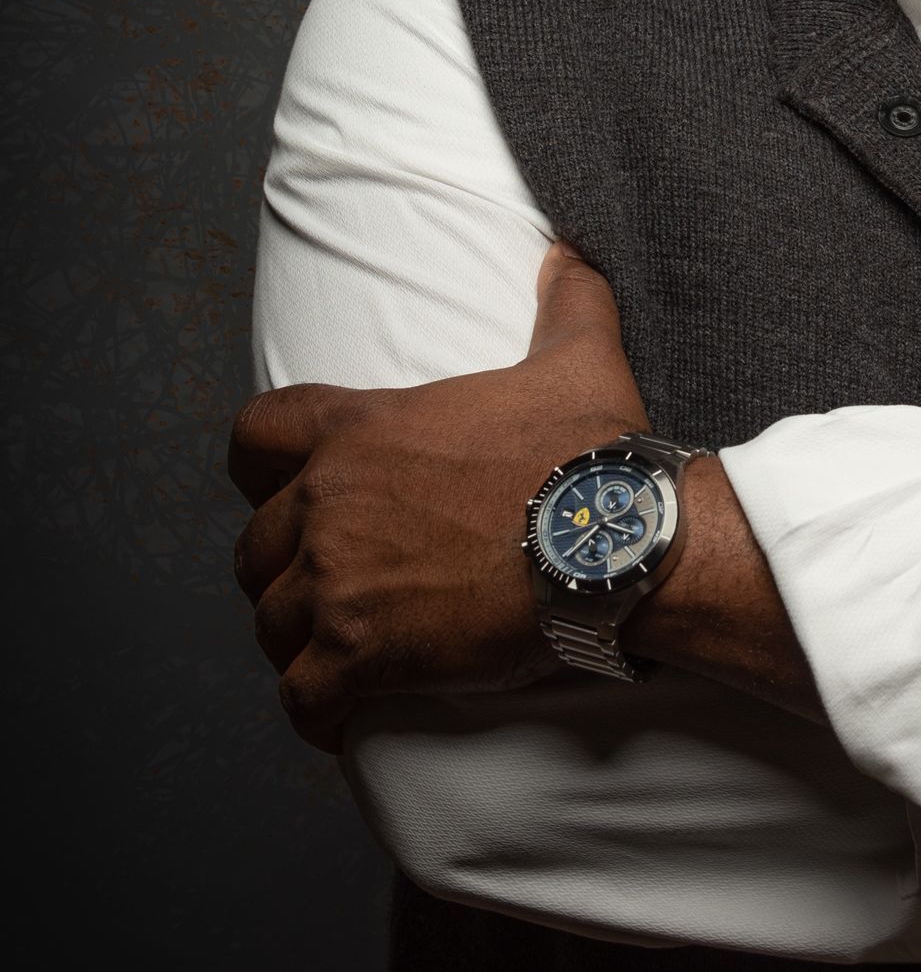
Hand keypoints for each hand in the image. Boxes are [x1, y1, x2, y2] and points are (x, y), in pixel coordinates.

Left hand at [229, 242, 646, 750]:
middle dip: (285, 572)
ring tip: (338, 659)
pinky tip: (341, 717)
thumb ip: (564, 300)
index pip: (252, 439)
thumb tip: (569, 253)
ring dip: (299, 642)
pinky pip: (300, 697)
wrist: (617, 542)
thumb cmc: (595, 455)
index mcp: (361, 430)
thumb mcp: (579, 359)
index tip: (283, 496)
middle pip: (255, 548)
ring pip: (271, 624)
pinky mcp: (360, 653)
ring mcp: (339, 582)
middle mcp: (331, 502)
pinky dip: (315, 712)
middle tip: (333, 591)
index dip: (259, 473)